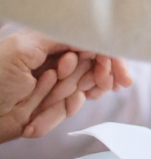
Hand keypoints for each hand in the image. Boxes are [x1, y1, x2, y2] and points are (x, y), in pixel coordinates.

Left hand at [0, 30, 131, 142]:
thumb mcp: (24, 48)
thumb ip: (61, 37)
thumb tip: (92, 37)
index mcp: (49, 41)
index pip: (92, 44)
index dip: (109, 60)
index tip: (118, 78)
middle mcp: (54, 60)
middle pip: (92, 69)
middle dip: (83, 83)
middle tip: (83, 91)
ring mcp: (53, 84)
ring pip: (80, 93)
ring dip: (61, 104)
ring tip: (38, 106)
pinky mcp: (48, 106)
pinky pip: (64, 113)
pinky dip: (49, 119)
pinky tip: (32, 122)